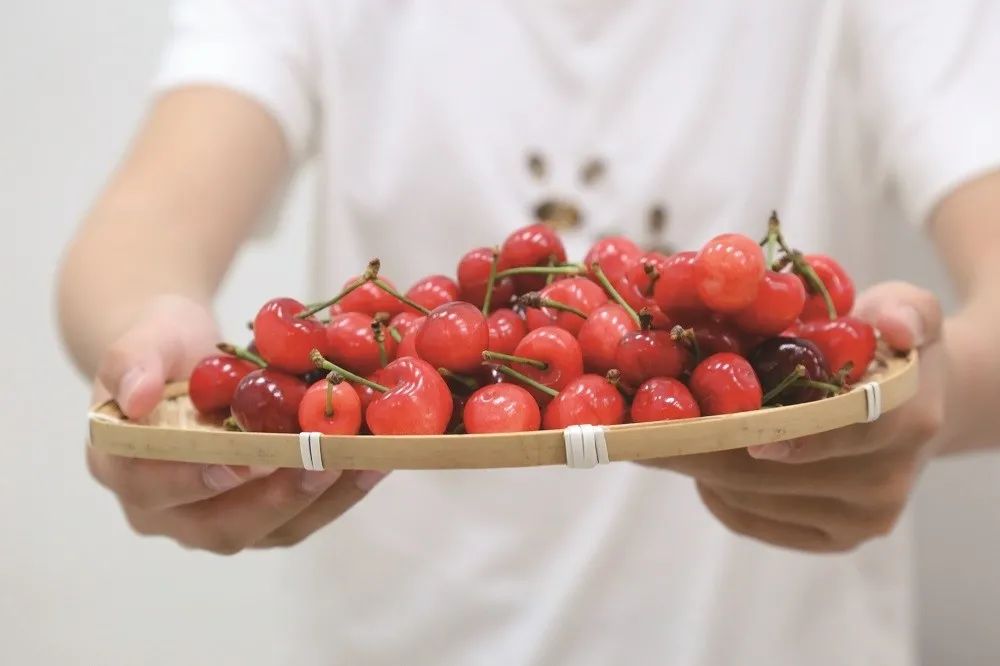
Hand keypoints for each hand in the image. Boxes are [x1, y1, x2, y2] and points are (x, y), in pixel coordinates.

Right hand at [88, 295, 385, 553]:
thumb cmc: (160, 346)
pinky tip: (374, 462)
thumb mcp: (143, 339)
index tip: (239, 460)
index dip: (194, 480)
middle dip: (277, 498)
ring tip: (363, 463)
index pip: (152, 488)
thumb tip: (137, 396)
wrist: (185, 355)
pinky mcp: (263, 514)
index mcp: (124, 470)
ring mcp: (219, 518)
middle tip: (322, 464)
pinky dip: (340, 493)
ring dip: (322, 500)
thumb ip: (132, 361)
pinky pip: (303, 516)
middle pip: (221, 526)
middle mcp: (168, 511)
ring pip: (272, 530)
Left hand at [648, 282, 943, 551]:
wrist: (912, 405)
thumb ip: (903, 309)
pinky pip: (749, 519)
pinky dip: (713, 491)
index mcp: (906, 419)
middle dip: (702, 444)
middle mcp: (885, 480)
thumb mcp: (904, 308)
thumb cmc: (884, 345)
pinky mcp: (831, 539)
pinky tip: (698, 460)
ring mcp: (859, 519)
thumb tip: (890, 324)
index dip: (789, 432)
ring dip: (696, 464)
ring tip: (656, 432)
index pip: (843, 430)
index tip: (737, 431)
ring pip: (750, 496)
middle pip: (773, 470)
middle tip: (638, 426)